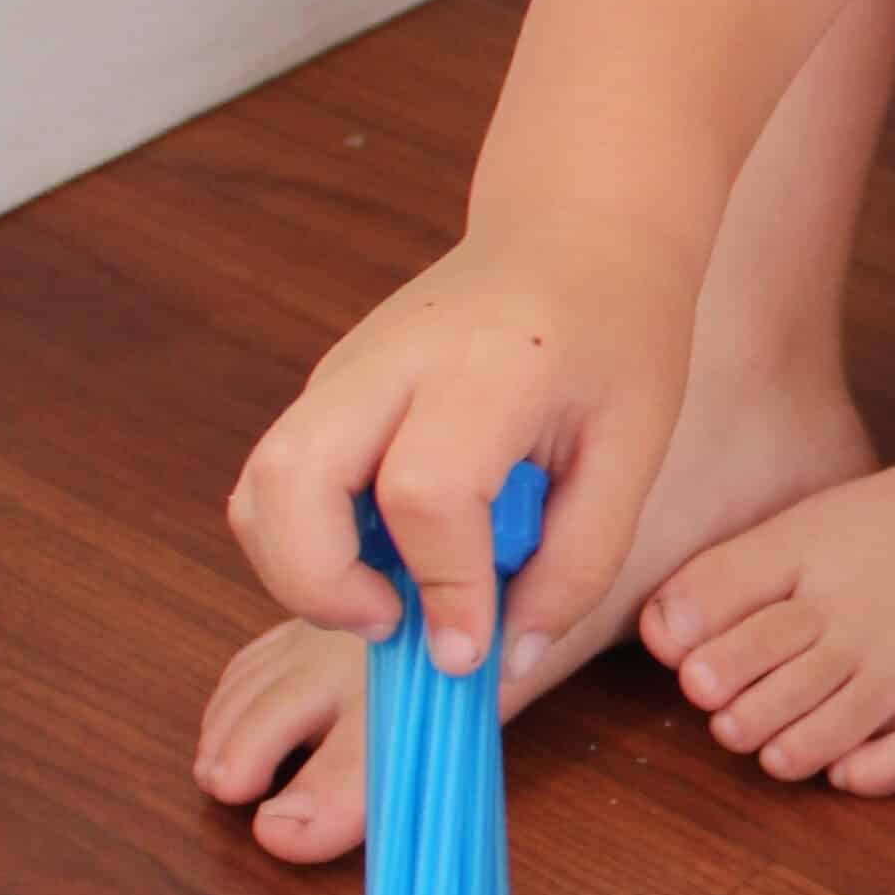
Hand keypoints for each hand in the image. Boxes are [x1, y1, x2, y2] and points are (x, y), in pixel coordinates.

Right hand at [227, 210, 699, 679]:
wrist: (574, 232)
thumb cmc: (617, 338)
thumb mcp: (634, 450)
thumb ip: (578, 562)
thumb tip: (503, 662)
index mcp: (492, 365)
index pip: (426, 489)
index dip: (441, 586)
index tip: (470, 651)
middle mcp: (394, 359)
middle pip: (292, 478)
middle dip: (320, 585)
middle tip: (395, 625)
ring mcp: (344, 370)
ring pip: (260, 485)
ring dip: (298, 570)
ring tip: (387, 601)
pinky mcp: (326, 388)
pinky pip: (279, 481)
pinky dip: (306, 543)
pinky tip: (386, 560)